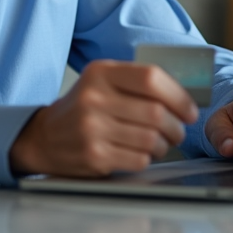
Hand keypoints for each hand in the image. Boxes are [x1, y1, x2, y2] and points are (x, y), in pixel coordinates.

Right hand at [9, 60, 198, 176]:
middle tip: (177, 131)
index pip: (151, 78)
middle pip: (156, 112)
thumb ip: (136, 82)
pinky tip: (141, 154)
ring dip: (164, 145)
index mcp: (100, 73)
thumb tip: (185, 96)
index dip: (179, 96)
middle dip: (176, 126)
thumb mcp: (102, 82)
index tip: (189, 110)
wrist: (43, 138)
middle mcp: (94, 98)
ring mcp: (92, 128)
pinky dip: (147, 158)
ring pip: (151, 139)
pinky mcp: (94, 155)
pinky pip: (139, 159)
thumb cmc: (82, 108)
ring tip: (159, 143)